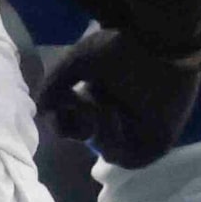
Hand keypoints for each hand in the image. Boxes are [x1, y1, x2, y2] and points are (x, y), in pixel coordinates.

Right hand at [35, 27, 200, 169]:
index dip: (65, 121)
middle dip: (79, 124)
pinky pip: (130, 158)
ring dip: (99, 131)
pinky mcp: (159, 141)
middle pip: (91, 141)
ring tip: (104, 105)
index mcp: (106, 100)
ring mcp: (142, 131)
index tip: (62, 101)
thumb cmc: (121, 47)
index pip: (79, 126)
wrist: (159, 43)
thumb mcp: (78, 63)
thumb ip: (55, 85)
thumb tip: (41, 108)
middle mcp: (124, 117)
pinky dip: (116, 141)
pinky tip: (115, 115)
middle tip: (80, 99)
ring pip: (108, 151)